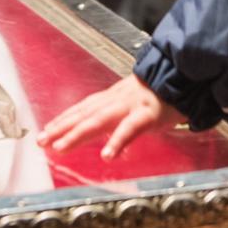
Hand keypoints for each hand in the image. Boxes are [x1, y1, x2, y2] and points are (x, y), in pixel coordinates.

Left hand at [37, 75, 183, 160]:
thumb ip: (122, 118)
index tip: (45, 131)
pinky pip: (131, 128)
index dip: (63, 119)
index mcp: (114, 97)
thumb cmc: (164, 91)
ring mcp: (131, 105)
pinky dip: (118, 140)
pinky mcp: (148, 113)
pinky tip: (108, 155)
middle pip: (84, 113)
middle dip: (61, 127)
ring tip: (60, 147)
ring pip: (100, 119)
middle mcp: (117, 99)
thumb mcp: (137, 102)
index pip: (83, 107)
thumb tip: (110, 136)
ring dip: (78, 133)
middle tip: (41, 141)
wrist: (186, 72)